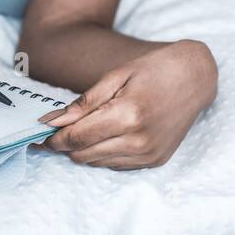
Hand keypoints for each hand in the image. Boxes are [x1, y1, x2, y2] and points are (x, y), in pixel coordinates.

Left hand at [33, 39, 217, 169]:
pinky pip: (117, 165)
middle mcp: (139, 140)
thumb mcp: (116, 76)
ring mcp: (149, 154)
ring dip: (84, 150)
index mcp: (127, 114)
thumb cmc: (154, 69)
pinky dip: (104, 154)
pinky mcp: (156, 160)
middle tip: (55, 132)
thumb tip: (52, 121)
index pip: (77, 138)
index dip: (54, 138)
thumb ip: (84, 102)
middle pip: (84, 155)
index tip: (38, 135)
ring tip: (81, 130)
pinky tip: (105, 135)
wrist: (195, 76)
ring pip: (98, 163)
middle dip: (65, 146)